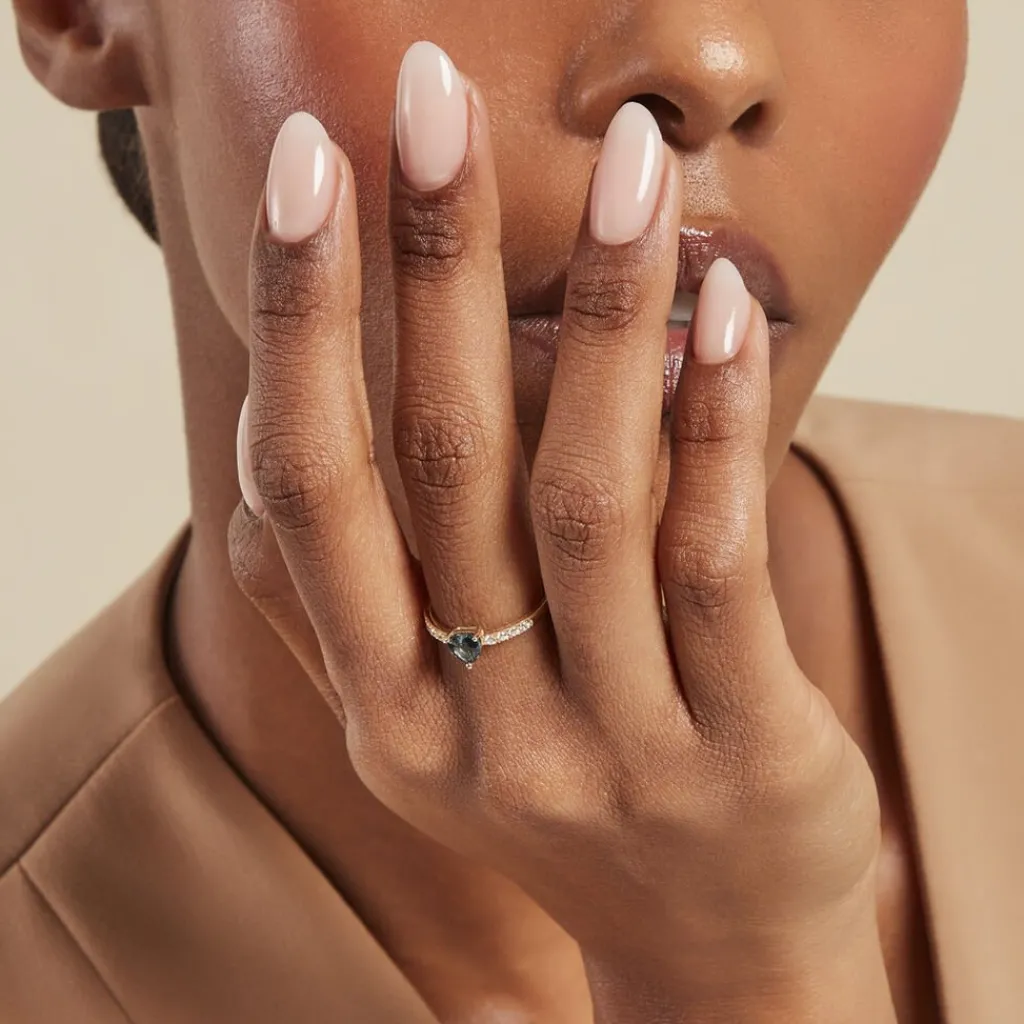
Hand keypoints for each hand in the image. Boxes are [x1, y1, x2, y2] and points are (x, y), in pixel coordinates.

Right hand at [229, 43, 888, 1012]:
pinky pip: (717, 558)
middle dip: (423, 270)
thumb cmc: (569, 789)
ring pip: (585, 497)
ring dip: (600, 313)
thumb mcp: (450, 711)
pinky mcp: (738, 748)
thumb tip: (326, 402)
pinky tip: (719, 307)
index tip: (308, 180)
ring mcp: (609, 746)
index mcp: (384, 708)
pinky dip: (712, 418)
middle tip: (421, 103)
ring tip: (621, 166)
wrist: (708, 945)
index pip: (311, 494)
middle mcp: (473, 730)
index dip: (301, 329)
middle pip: (439, 467)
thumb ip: (385, 586)